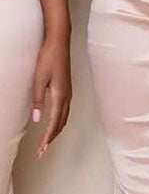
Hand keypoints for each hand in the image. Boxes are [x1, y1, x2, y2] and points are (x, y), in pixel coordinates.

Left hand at [31, 32, 71, 157]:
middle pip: (61, 124)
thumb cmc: (48, 58)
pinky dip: (60, 121)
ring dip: (56, 131)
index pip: (54, 123)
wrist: (59, 43)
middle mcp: (66, 97)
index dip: (47, 138)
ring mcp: (68, 93)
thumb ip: (38, 100)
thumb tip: (36, 120)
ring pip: (64, 118)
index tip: (42, 149)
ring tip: (47, 141)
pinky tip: (55, 122)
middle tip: (42, 151)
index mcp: (59, 96)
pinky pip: (65, 111)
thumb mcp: (38, 79)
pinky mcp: (67, 89)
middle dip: (51, 138)